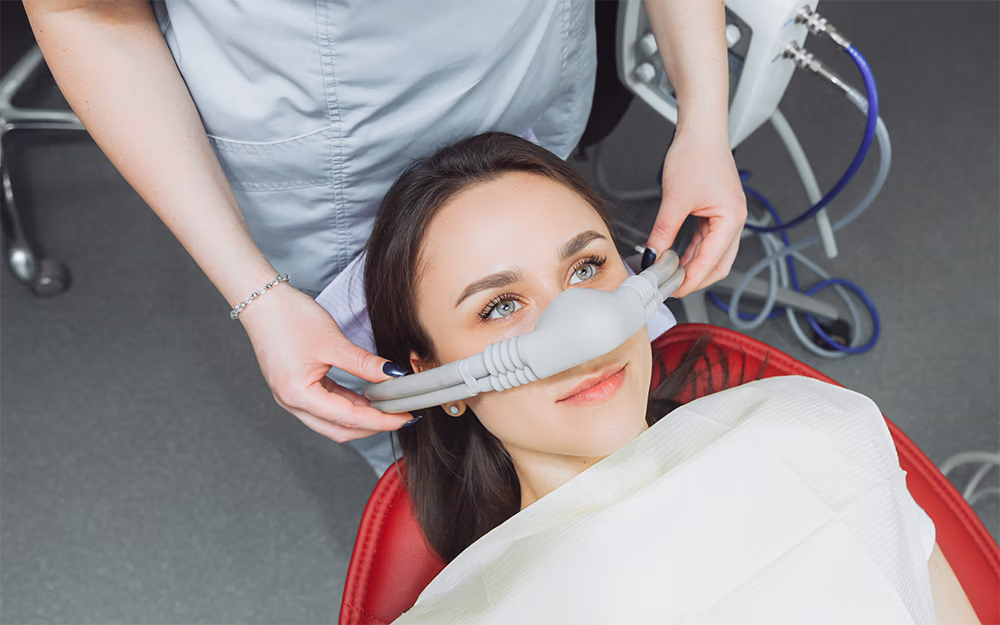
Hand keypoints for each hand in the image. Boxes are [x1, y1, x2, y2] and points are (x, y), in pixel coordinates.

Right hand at [239, 285, 411, 442]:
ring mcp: (291, 397)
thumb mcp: (333, 342)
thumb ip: (364, 363)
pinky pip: (325, 406)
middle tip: (400, 417)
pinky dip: (347, 405)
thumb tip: (393, 376)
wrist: (261, 300)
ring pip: (332, 421)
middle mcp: (292, 402)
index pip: (348, 418)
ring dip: (360, 418)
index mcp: (298, 395)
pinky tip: (367, 398)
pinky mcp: (295, 387)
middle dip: (371, 427)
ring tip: (387, 407)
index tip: (404, 417)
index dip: (380, 420)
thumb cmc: (288, 317)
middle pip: (339, 429)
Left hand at [646, 127, 746, 297]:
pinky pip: (706, 241)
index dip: (691, 280)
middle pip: (718, 264)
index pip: (712, 262)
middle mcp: (734, 221)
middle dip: (695, 279)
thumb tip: (652, 256)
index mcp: (731, 220)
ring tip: (669, 275)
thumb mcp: (675, 199)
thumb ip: (663, 232)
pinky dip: (692, 252)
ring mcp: (727, 217)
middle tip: (669, 288)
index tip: (671, 290)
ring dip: (692, 266)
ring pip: (712, 254)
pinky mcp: (717, 212)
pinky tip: (675, 258)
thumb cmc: (696, 155)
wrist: (701, 130)